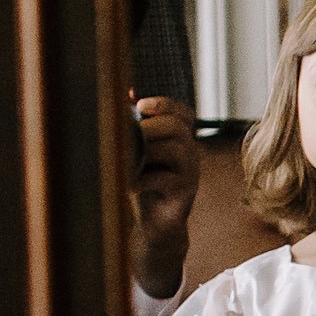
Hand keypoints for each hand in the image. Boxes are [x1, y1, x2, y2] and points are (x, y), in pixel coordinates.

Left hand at [130, 95, 199, 282]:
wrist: (153, 222)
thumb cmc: (142, 183)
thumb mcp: (136, 151)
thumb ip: (133, 126)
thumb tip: (125, 93)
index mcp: (179, 139)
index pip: (182, 112)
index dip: (164, 104)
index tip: (139, 105)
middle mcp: (190, 153)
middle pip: (177, 127)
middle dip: (149, 128)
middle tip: (125, 137)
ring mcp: (191, 174)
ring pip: (176, 150)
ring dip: (145, 152)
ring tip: (125, 161)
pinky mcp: (185, 194)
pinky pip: (166, 179)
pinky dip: (142, 179)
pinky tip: (128, 183)